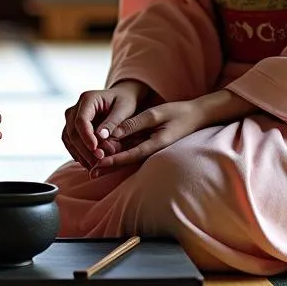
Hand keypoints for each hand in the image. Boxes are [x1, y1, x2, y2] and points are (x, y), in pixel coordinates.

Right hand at [61, 80, 147, 170]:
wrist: (122, 98)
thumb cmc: (125, 101)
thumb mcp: (124, 109)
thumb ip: (113, 122)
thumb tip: (101, 137)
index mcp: (88, 98)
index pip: (81, 120)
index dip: (86, 136)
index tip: (96, 150)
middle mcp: (76, 108)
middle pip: (73, 131)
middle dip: (85, 148)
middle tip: (100, 160)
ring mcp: (72, 118)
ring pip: (69, 138)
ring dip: (81, 153)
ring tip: (95, 165)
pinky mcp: (73, 128)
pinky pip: (70, 142)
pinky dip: (78, 153)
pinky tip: (89, 162)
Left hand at [91, 99, 205, 173]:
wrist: (196, 116)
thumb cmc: (177, 113)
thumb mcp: (155, 114)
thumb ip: (134, 123)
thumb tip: (115, 132)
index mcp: (154, 145)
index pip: (130, 155)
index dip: (114, 160)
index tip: (99, 165)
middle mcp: (150, 149)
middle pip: (126, 159)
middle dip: (109, 165)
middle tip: (90, 172)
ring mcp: (149, 146)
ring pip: (127, 154)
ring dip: (111, 159)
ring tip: (92, 165)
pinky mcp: (148, 141)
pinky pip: (131, 147)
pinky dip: (119, 150)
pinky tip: (105, 151)